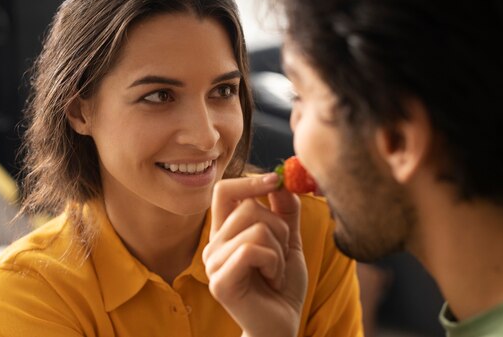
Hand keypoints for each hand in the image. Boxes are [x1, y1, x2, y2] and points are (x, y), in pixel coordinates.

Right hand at [203, 173, 307, 336]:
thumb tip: (281, 180)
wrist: (282, 325)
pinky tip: (273, 280)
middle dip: (279, 227)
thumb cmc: (281, 285)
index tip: (276, 180)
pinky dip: (274, 264)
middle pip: (247, 207)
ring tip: (276, 271)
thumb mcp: (289, 241)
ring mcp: (213, 264)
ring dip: (279, 251)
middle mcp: (213, 244)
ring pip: (256, 228)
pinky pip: (253, 250)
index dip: (250, 181)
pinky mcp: (220, 282)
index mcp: (225, 232)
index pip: (224, 191)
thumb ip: (285, 211)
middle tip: (281, 254)